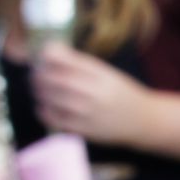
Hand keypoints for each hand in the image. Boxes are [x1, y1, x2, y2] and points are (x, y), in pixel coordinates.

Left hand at [30, 42, 152, 147]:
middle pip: (54, 79)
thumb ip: (81, 63)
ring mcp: (88, 112)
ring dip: (39, 93)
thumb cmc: (122, 94)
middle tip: (36, 75)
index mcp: (100, 74)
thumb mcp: (107, 73)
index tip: (43, 56)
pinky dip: (44, 111)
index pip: (65, 60)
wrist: (144, 120)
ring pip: (51, 99)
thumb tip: (49, 50)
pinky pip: (55, 119)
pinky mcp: (84, 129)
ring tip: (39, 90)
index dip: (47, 55)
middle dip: (39, 75)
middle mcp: (94, 92)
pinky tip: (45, 107)